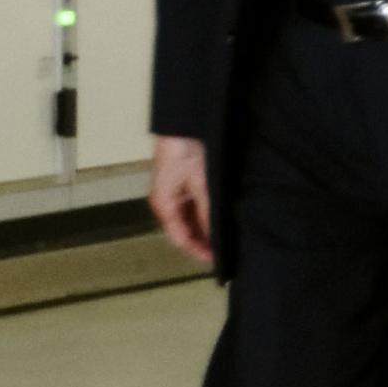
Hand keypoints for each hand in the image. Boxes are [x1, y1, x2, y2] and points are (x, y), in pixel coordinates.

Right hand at [148, 136, 212, 264]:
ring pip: (189, 221)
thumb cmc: (182, 149)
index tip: (213, 260)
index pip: (179, 238)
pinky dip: (204, 217)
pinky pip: (192, 209)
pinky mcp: (182, 187)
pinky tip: (217, 220)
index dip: (196, 250)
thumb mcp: (199, 182)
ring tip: (223, 240)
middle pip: (183, 232)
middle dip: (201, 243)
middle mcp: (166, 203)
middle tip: (221, 254)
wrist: (180, 126)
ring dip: (203, 231)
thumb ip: (206, 207)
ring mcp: (174, 195)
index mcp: (164, 204)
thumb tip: (214, 232)